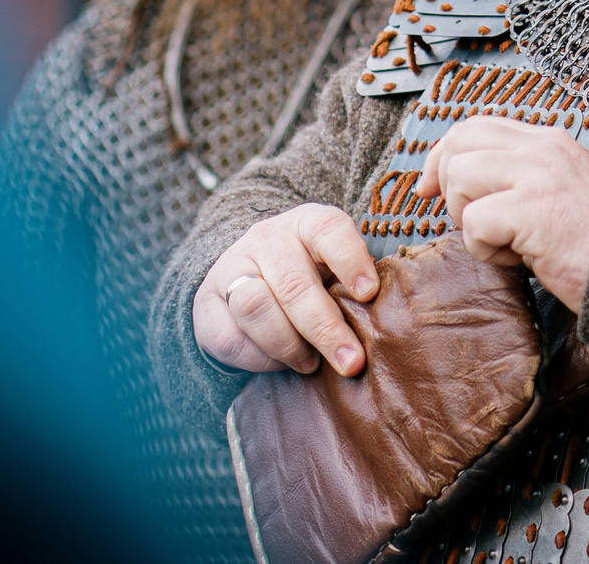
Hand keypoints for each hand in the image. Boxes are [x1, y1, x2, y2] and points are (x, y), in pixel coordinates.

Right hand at [193, 204, 378, 376]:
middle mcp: (267, 239)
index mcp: (307, 224)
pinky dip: (259, 359)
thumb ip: (352, 288)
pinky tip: (280, 363)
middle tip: (351, 362)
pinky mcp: (206, 302)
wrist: (249, 275)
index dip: (350, 260)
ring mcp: (232, 267)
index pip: (328, 230)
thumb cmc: (311, 276)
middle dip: (325, 329)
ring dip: (288, 345)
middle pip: (293, 284)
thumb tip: (381, 325)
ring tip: (311, 364)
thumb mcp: (334, 268)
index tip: (369, 294)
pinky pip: (230, 338)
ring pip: (255, 307)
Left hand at [417, 116, 588, 311]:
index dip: (442, 157)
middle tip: (475, 224)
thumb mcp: (560, 192)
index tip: (429, 189)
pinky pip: (474, 223)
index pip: (474, 127)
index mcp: (548, 142)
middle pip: (458, 141)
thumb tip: (455, 186)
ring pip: (461, 177)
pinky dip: (485, 250)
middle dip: (448, 186)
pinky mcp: (534, 210)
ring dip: (468, 220)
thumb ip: (518, 180)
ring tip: (505, 242)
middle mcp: (542, 149)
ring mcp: (538, 176)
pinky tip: (520, 259)